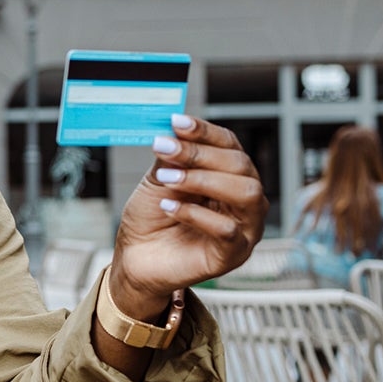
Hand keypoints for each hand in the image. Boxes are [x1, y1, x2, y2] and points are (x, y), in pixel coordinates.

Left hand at [110, 114, 267, 316]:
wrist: (136, 259)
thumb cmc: (151, 219)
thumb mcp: (157, 181)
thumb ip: (170, 159)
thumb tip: (175, 132)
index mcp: (229, 175)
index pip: (228, 145)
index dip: (204, 131)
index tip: (176, 122)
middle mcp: (244, 198)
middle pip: (240, 165)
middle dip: (200, 154)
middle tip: (165, 148)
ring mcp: (244, 227)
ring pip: (245, 193)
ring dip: (204, 180)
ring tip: (169, 179)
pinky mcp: (234, 254)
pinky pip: (227, 230)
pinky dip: (197, 215)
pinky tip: (169, 207)